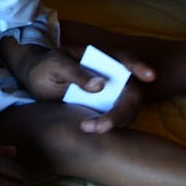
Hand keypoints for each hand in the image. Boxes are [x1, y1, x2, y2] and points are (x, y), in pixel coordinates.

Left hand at [10, 42, 153, 133]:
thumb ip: (76, 73)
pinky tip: (88, 128)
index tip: (151, 76)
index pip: (125, 59)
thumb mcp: (55, 65)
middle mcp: (110, 75)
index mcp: (100, 57)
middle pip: (131, 92)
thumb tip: (101, 85)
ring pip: (126, 109)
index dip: (140, 67)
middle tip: (101, 126)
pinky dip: (107, 126)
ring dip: (113, 122)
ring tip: (87, 128)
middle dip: (121, 111)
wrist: (35, 79)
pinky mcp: (103, 108)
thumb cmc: (46, 66)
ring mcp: (109, 92)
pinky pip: (115, 119)